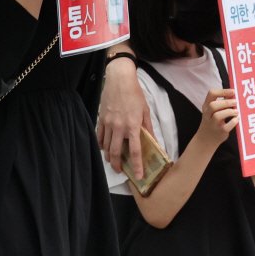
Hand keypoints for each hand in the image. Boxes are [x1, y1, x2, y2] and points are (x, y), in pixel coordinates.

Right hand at [97, 57, 154, 177]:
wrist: (119, 79)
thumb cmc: (135, 94)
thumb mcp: (145, 111)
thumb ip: (149, 128)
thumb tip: (154, 142)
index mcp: (133, 125)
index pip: (135, 150)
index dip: (137, 165)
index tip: (138, 176)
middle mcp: (119, 127)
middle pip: (116, 152)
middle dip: (117, 165)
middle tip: (120, 171)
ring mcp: (108, 123)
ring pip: (106, 146)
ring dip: (108, 156)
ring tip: (112, 161)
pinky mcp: (101, 119)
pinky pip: (99, 136)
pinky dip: (101, 144)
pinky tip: (104, 148)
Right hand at [196, 88, 238, 147]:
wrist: (206, 139)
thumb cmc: (212, 121)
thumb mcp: (213, 110)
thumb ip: (222, 102)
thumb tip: (232, 93)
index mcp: (206, 106)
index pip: (211, 93)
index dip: (223, 91)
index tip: (232, 91)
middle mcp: (207, 114)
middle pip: (213, 105)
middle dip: (226, 102)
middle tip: (235, 102)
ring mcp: (213, 124)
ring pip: (218, 115)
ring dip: (229, 112)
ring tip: (236, 111)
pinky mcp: (219, 132)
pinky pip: (226, 126)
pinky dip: (233, 121)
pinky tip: (237, 119)